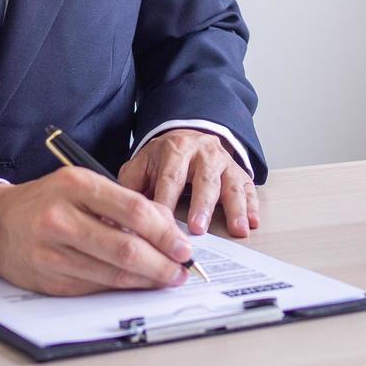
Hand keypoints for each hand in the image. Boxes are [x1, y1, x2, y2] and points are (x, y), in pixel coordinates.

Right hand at [0, 167, 193, 295]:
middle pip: (126, 248)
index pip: (133, 210)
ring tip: (166, 278)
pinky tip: (138, 284)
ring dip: (147, 280)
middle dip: (162, 263)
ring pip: (113, 274)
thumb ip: (121, 202)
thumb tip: (166, 228)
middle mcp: (62, 218)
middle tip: (181, 268)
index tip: (183, 245)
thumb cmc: (46, 200)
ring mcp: (53, 252)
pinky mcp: (51, 280)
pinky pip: (97, 287)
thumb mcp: (81, 184)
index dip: (164, 231)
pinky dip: (123, 288)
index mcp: (75, 185)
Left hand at [118, 128, 259, 237]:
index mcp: (174, 149)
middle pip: (203, 180)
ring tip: (237, 229)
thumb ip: (129, 187)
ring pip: (230, 184)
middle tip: (198, 229)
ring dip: (234, 208)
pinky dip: (252, 205)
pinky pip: (248, 187)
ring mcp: (224, 162)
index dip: (166, 202)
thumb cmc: (163, 160)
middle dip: (201, 205)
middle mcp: (202, 152)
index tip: (161, 226)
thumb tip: (113, 215)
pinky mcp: (239, 171)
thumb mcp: (141, 165)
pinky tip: (252, 222)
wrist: (189, 136)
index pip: (169, 177)